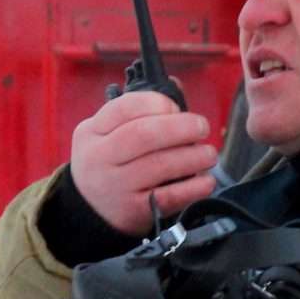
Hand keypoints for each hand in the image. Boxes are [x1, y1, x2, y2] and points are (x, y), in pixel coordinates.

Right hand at [71, 91, 218, 234]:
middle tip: (202, 127)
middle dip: (181, 127)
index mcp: (92, 132)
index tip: (175, 108)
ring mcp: (116, 186)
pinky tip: (206, 180)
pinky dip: (193, 187)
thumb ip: (138, 111)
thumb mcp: (107, 134)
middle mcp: (99, 158)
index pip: (124, 108)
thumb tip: (176, 87)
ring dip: (193, 156)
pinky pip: (168, 196)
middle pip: (144, 135)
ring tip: (208, 154)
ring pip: (159, 165)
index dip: (156, 103)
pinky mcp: (133, 211)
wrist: (90, 211)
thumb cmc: (109, 164)